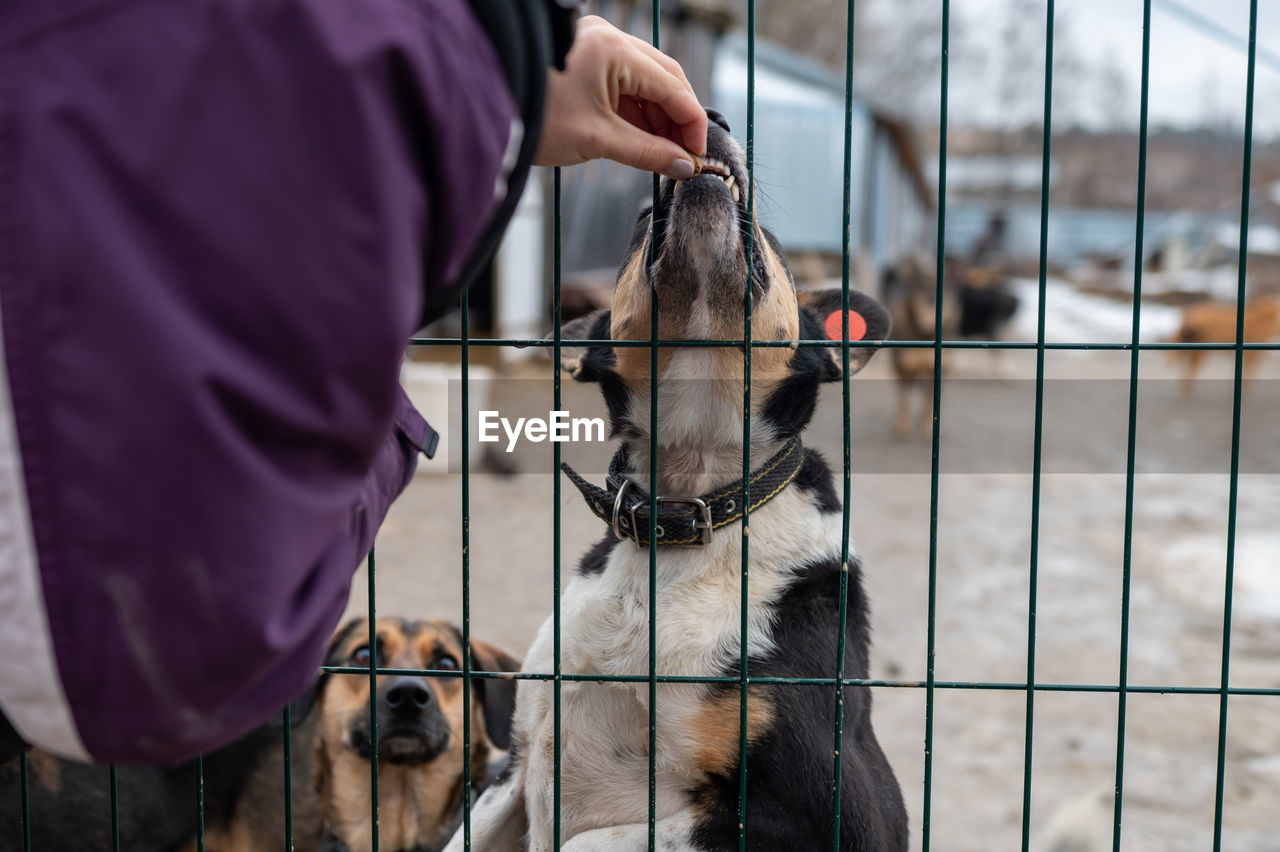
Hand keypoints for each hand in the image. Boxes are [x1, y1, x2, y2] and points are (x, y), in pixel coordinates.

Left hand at [534, 16, 707, 179]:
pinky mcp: (586, 60)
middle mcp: (609, 38)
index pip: (672, 86)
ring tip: (665, 154)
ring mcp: (596, 46)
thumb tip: (683, 166)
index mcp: (614, 49)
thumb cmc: (535, 120)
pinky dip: (637, 111)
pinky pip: (624, 83)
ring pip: (646, 81)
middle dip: (677, 119)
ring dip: (659, 117)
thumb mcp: (597, 140)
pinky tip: (645, 139)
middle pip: (664, 78)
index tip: (698, 156)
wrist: (487, 111)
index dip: (691, 123)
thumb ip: (648, 152)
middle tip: (685, 156)